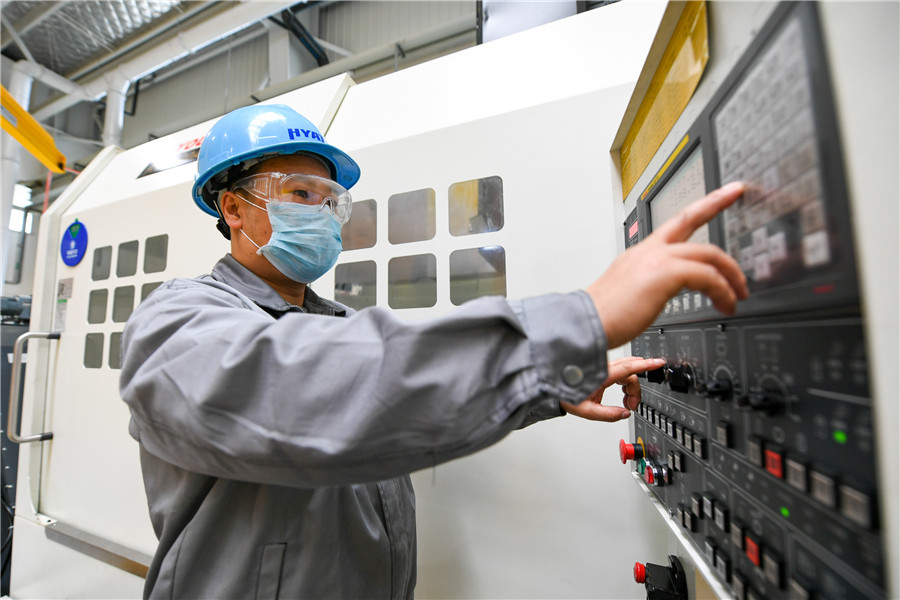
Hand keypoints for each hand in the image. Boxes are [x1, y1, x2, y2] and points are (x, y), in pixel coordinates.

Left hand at [560, 356, 664, 421]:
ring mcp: (603, 367)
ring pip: (626, 372)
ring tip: (627, 404)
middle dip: (636, 389)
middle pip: (631, 372)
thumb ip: (608, 414)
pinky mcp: (601, 369)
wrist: (552, 386)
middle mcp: (604, 368)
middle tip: (633, 405)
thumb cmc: (565, 394)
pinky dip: (625, 383)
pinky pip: (620, 372)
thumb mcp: (587, 410)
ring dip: (631, 388)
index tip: (659, 362)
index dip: (646, 365)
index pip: (629, 367)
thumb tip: (624, 414)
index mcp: (602, 375)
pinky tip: (622, 396)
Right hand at [587, 182, 748, 348]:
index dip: (700, 204)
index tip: (719, 193)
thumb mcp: (628, 291)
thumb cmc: (604, 316)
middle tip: (736, 193)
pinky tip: (725, 304)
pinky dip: (723, 290)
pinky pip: (708, 276)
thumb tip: (661, 291)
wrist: (586, 324)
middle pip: (692, 220)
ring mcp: (657, 259)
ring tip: (737, 295)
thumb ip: (647, 283)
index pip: (676, 222)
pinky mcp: (665, 273)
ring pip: (708, 253)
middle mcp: (649, 250)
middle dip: (717, 203)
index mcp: (641, 253)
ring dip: (730, 275)